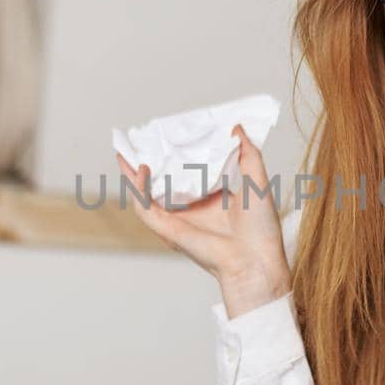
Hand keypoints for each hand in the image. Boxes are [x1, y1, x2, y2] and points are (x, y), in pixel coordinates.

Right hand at [115, 124, 292, 316]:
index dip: (177, 152)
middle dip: (148, 160)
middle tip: (138, 137)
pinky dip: (138, 188)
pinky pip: (144, 207)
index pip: (188, 170)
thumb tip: (236, 126)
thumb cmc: (260, 227)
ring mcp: (177, 217)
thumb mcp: (257, 179)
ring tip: (124, 149)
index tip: (171, 131)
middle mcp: (191, 206)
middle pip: (162, 179)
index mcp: (211, 196)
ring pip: (146, 193)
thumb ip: (248, 152)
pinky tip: (141, 168)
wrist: (255, 257)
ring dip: (132, 173)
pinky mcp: (167, 228)